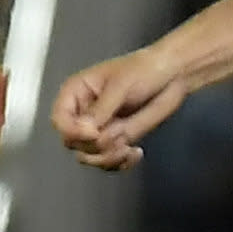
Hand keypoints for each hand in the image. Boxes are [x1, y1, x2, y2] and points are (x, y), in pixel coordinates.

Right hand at [55, 44, 193, 172]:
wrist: (172, 73)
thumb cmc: (144, 68)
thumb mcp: (120, 85)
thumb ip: (102, 108)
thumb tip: (87, 130)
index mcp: (76, 93)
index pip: (60, 120)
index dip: (73, 131)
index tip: (95, 133)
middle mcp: (84, 113)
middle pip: (73, 143)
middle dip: (95, 145)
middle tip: (119, 135)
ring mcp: (101, 128)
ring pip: (89, 156)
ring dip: (108, 157)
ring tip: (127, 146)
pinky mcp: (118, 139)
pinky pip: (110, 161)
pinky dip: (121, 163)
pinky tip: (135, 152)